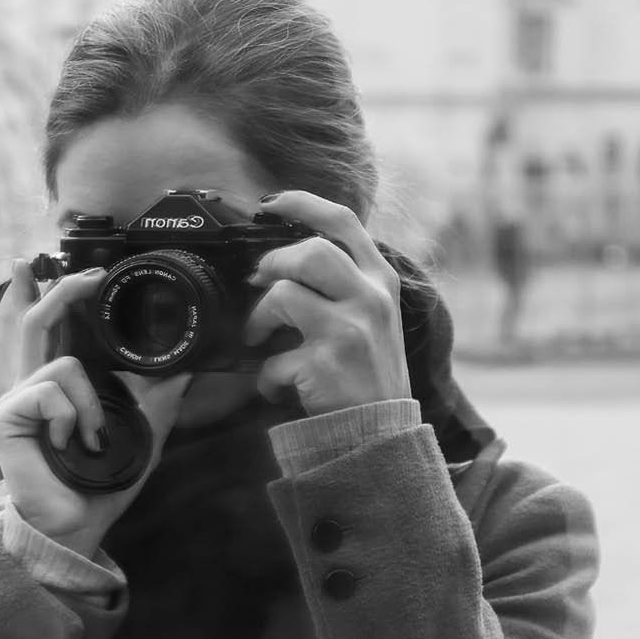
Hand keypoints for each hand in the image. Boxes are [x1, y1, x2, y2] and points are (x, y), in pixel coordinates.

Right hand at [0, 260, 191, 557]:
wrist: (78, 524)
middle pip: (36, 322)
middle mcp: (32, 387)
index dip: (40, 294)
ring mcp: (16, 400)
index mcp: (57, 387)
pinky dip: (74, 417)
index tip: (42, 265)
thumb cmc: (101, 483)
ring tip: (91, 438)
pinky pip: (53, 390)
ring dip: (91, 404)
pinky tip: (70, 445)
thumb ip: (158, 394)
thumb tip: (187, 364)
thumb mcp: (142, 429)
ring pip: (64, 362)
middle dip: (59, 291)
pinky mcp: (7, 416)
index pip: (45, 331)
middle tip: (87, 276)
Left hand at [245, 191, 411, 415]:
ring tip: (259, 338)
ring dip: (258, 319)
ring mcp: (349, 331)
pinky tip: (278, 387)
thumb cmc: (367, 373)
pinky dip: (266, 377)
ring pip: (282, 295)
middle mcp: (370, 299)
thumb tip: (284, 260)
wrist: (382, 435)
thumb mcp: (371, 317)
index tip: (270, 203)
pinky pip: (272, 359)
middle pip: (308, 252)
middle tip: (258, 284)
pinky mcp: (326, 365)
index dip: (302, 203)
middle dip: (271, 264)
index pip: (343, 222)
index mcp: (381, 281)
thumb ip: (343, 284)